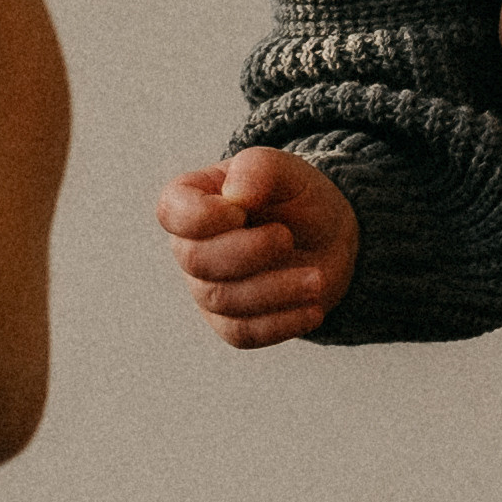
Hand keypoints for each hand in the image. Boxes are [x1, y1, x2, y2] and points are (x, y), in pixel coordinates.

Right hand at [156, 145, 360, 347]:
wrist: (328, 239)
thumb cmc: (297, 199)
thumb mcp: (289, 171)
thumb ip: (259, 169)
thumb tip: (236, 195)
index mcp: (194, 200)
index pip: (173, 211)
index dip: (202, 216)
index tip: (242, 211)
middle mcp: (191, 247)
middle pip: (198, 260)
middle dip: (248, 252)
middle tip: (288, 238)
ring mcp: (207, 288)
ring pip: (223, 300)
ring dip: (275, 290)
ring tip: (317, 279)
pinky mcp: (230, 323)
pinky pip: (243, 332)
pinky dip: (281, 323)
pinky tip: (313, 309)